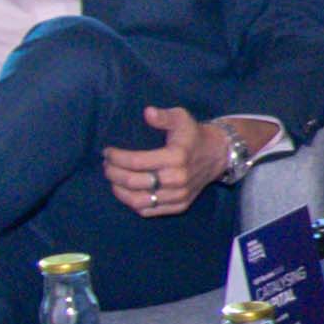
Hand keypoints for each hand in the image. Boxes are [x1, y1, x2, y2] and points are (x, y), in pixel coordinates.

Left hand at [101, 104, 237, 216]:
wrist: (217, 155)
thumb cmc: (193, 134)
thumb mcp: (181, 117)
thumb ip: (163, 116)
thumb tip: (147, 113)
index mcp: (176, 156)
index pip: (136, 161)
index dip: (117, 157)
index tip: (107, 152)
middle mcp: (177, 179)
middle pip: (134, 182)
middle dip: (113, 174)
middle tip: (106, 166)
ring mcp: (179, 195)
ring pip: (139, 201)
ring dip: (119, 191)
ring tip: (113, 180)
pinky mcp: (179, 206)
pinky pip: (149, 211)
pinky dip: (133, 203)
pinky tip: (127, 191)